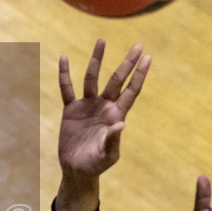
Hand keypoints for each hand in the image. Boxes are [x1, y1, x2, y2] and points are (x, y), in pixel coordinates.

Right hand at [55, 40, 151, 210]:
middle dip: (127, 63)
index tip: (148, 58)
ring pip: (92, 78)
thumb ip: (113, 140)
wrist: (77, 170)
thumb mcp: (107, 155)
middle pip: (116, 80)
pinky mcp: (71, 110)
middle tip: (138, 46)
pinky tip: (63, 59)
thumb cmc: (96, 164)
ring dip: (96, 60)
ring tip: (102, 41)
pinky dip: (64, 75)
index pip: (131, 91)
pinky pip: (67, 89)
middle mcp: (104, 106)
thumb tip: (121, 124)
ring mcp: (87, 106)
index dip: (139, 75)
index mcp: (116, 115)